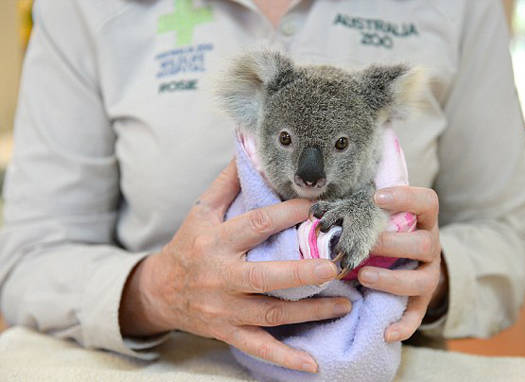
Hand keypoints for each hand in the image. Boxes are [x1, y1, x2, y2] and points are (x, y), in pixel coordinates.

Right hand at [119, 160, 350, 372]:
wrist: (160, 291)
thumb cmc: (189, 244)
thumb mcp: (202, 210)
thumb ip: (228, 182)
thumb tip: (250, 148)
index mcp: (215, 241)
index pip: (256, 225)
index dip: (288, 214)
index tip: (319, 205)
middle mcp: (220, 276)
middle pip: (265, 276)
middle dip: (302, 272)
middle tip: (337, 264)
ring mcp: (225, 309)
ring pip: (271, 313)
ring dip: (310, 312)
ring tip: (346, 303)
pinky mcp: (228, 331)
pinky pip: (259, 347)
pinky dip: (285, 358)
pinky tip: (314, 365)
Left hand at [357, 186, 447, 341]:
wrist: (412, 260)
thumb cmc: (385, 232)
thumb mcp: (379, 218)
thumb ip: (359, 210)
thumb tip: (315, 209)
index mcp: (422, 220)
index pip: (427, 202)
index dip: (406, 198)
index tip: (377, 197)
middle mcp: (431, 246)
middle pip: (425, 244)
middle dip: (392, 245)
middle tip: (365, 245)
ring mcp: (429, 274)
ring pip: (421, 280)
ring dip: (392, 280)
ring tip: (364, 277)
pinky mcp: (422, 300)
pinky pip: (417, 315)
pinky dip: (404, 325)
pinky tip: (386, 333)